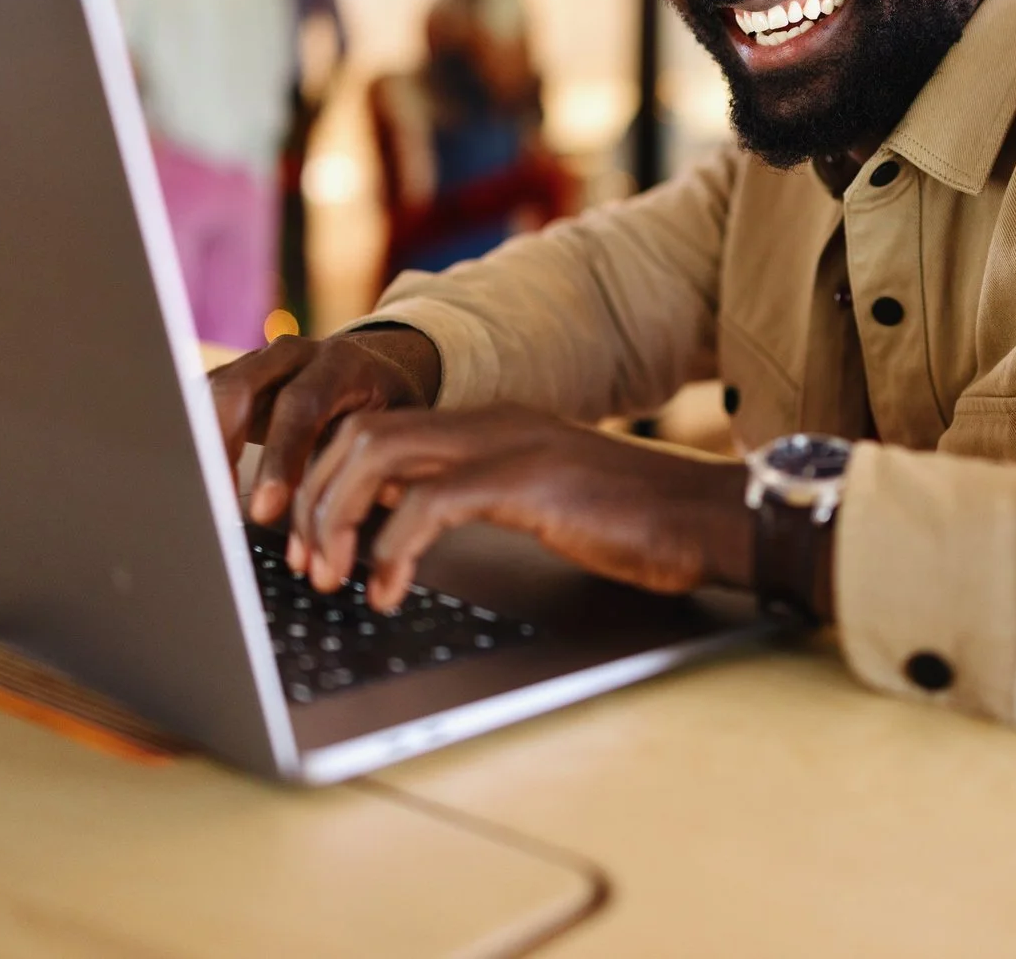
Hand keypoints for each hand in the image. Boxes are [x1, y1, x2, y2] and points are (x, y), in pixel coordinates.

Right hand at [209, 329, 440, 530]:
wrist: (369, 365)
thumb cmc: (382, 405)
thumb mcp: (395, 425)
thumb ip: (380, 459)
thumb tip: (384, 499)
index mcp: (339, 363)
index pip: (302, 405)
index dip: (280, 459)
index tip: (265, 509)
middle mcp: (291, 353)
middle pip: (239, 389)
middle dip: (220, 449)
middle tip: (215, 503)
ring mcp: (255, 361)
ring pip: (210, 395)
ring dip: (198, 448)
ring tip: (198, 500)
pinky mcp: (231, 379)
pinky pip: (199, 405)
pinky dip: (192, 442)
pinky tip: (190, 481)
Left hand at [280, 404, 752, 610]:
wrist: (709, 518)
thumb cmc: (635, 524)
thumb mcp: (535, 504)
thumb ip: (471, 500)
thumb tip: (397, 529)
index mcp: (486, 426)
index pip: (372, 428)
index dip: (324, 484)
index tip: (307, 544)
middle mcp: (488, 423)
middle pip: (359, 434)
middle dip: (315, 502)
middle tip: (306, 568)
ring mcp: (508, 445)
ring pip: (378, 454)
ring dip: (338, 519)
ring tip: (335, 577)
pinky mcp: (528, 480)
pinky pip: (431, 502)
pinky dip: (392, 548)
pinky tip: (391, 590)